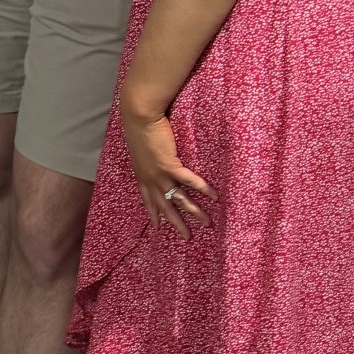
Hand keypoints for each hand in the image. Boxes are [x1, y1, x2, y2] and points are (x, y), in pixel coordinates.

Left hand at [120, 103, 211, 237]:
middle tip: (186, 237)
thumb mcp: (140, 147)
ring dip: (194, 212)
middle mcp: (150, 179)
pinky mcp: (170, 166)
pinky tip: (214, 197)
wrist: (139, 116)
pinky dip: (203, 189)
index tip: (157, 227)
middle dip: (176, 223)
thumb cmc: (138, 126)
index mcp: (141, 175)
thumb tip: (154, 156)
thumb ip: (148, 156)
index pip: (147, 200)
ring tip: (207, 223)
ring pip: (180, 199)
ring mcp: (160, 174)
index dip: (153, 214)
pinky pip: (190, 182)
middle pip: (165, 207)